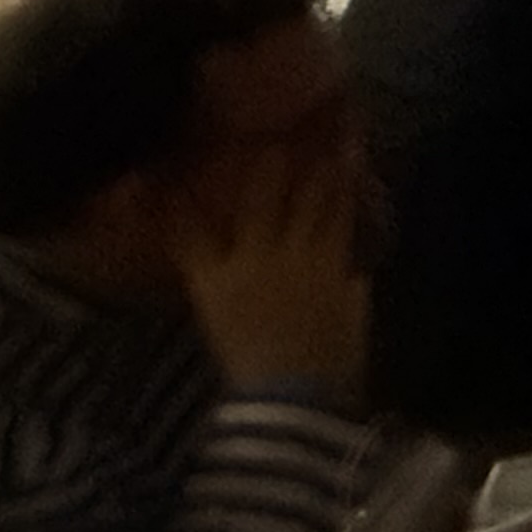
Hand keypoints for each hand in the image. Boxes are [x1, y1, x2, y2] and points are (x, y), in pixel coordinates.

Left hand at [179, 147, 367, 399]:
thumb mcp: (354, 314)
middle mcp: (293, 250)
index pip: (340, 203)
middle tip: (294, 136)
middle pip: (301, 194)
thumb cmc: (331, 362)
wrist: (289, 395)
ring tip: (251, 149)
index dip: (343, 170)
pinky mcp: (215, 280)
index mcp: (331, 260)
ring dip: (256, 175)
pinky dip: (185, 215)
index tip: (346, 143)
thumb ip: (350, 279)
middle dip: (301, 162)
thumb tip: (349, 262)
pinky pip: (197, 241)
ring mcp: (251, 261)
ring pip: (255, 206)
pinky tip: (177, 190)